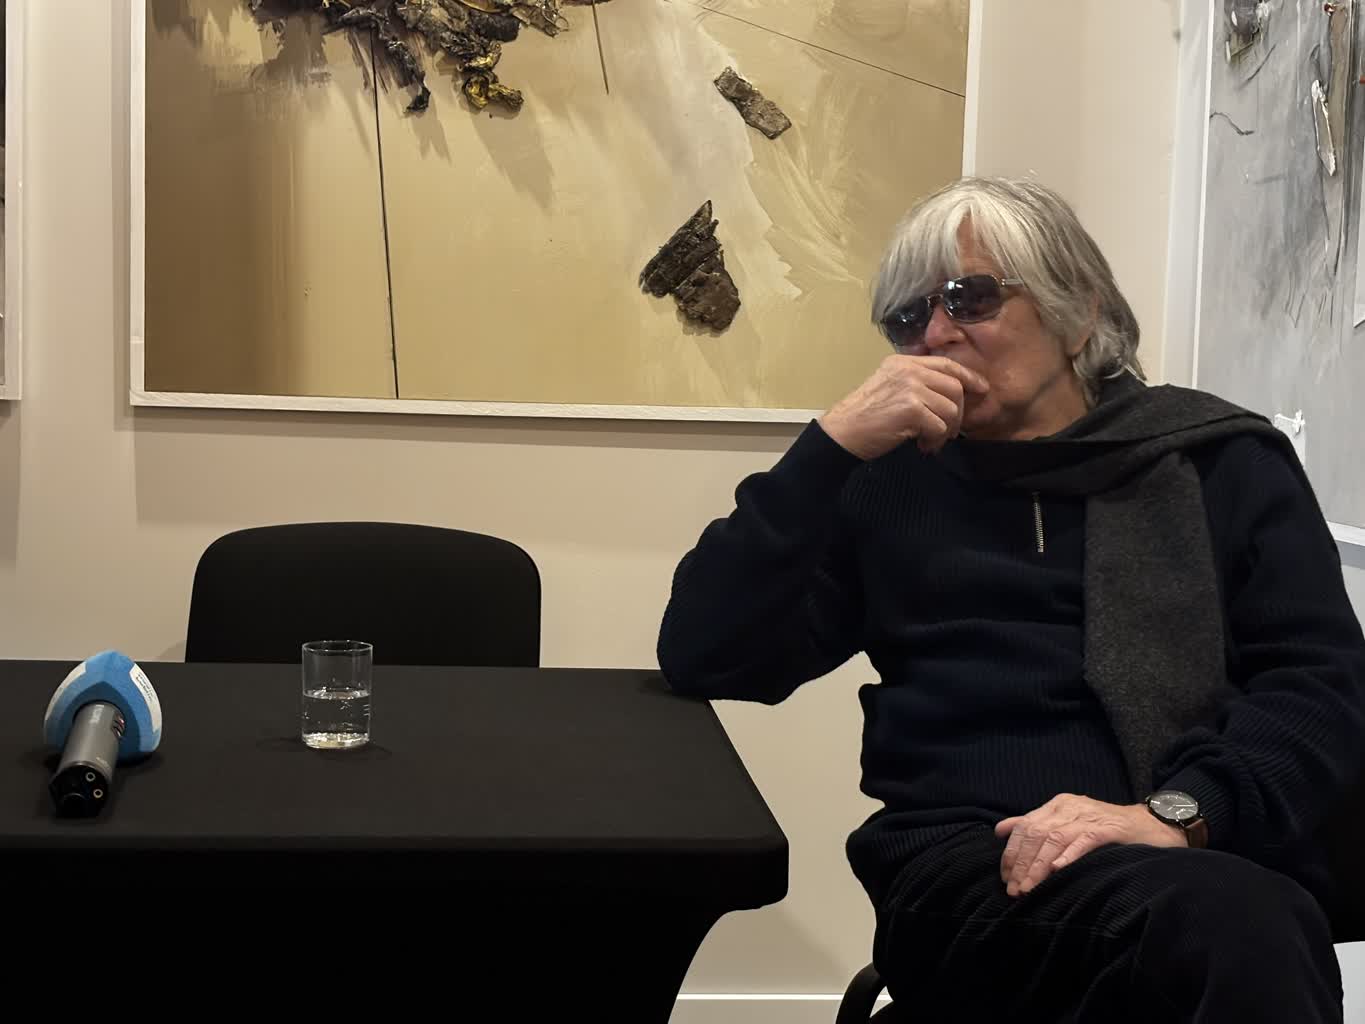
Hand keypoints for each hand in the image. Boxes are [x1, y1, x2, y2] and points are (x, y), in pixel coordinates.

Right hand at [818, 355, 989, 459]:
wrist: (843, 432)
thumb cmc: (864, 417)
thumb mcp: (889, 387)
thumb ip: (915, 383)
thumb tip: (951, 394)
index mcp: (903, 362)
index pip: (946, 364)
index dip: (968, 376)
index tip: (981, 388)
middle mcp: (908, 370)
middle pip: (954, 387)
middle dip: (957, 413)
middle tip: (948, 431)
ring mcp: (910, 387)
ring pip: (950, 409)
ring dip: (945, 430)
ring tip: (930, 440)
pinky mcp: (911, 408)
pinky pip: (939, 426)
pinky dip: (934, 440)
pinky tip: (922, 445)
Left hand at [994, 794, 1186, 897]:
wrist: (1155, 825)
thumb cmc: (1108, 830)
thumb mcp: (1068, 824)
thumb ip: (1035, 825)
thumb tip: (1001, 830)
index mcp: (1057, 805)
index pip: (1025, 827)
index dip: (1012, 853)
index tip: (1006, 878)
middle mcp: (1070, 807)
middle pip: (1036, 834)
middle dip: (1022, 864)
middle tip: (1014, 890)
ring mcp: (1090, 816)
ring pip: (1055, 838)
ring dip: (1039, 866)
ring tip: (1029, 888)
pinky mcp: (1110, 828)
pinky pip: (1085, 840)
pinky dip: (1069, 854)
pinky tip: (1058, 870)